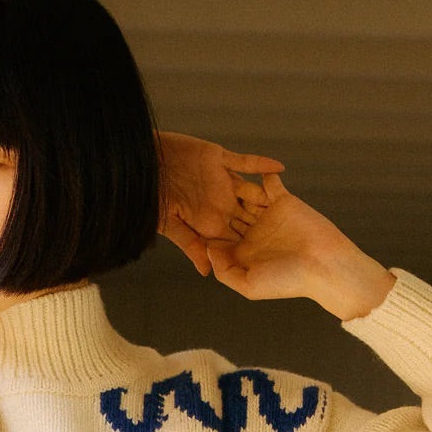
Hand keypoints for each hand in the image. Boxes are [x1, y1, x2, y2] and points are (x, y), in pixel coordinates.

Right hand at [158, 132, 284, 275]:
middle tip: (292, 237)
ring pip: (250, 190)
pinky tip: (279, 167)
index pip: (234, 237)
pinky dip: (260, 165)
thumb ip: (190, 245)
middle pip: (248, 216)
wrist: (139, 164)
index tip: (275, 261)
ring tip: (293, 205)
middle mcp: (217, 203)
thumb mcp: (169, 225)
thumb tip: (207, 272)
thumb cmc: (148, 198)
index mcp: (207, 221)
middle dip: (267, 225)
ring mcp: (220, 181)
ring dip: (268, 196)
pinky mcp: (218, 159)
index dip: (252, 247)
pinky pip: (245, 163)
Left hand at [205, 176, 394, 319]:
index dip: (199, 227)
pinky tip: (242, 162)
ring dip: (228, 183)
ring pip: (243, 195)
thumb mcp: (248, 285)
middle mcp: (252, 232)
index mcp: (242, 252)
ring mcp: (267, 215)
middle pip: (226, 213)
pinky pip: (268, 183)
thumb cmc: (287, 282)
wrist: (325, 267)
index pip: (216, 236)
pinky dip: (259, 172)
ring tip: (208, 168)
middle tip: (187, 183)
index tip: (179, 214)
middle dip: (209, 200)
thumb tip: (209, 248)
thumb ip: (224, 270)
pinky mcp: (284, 200)